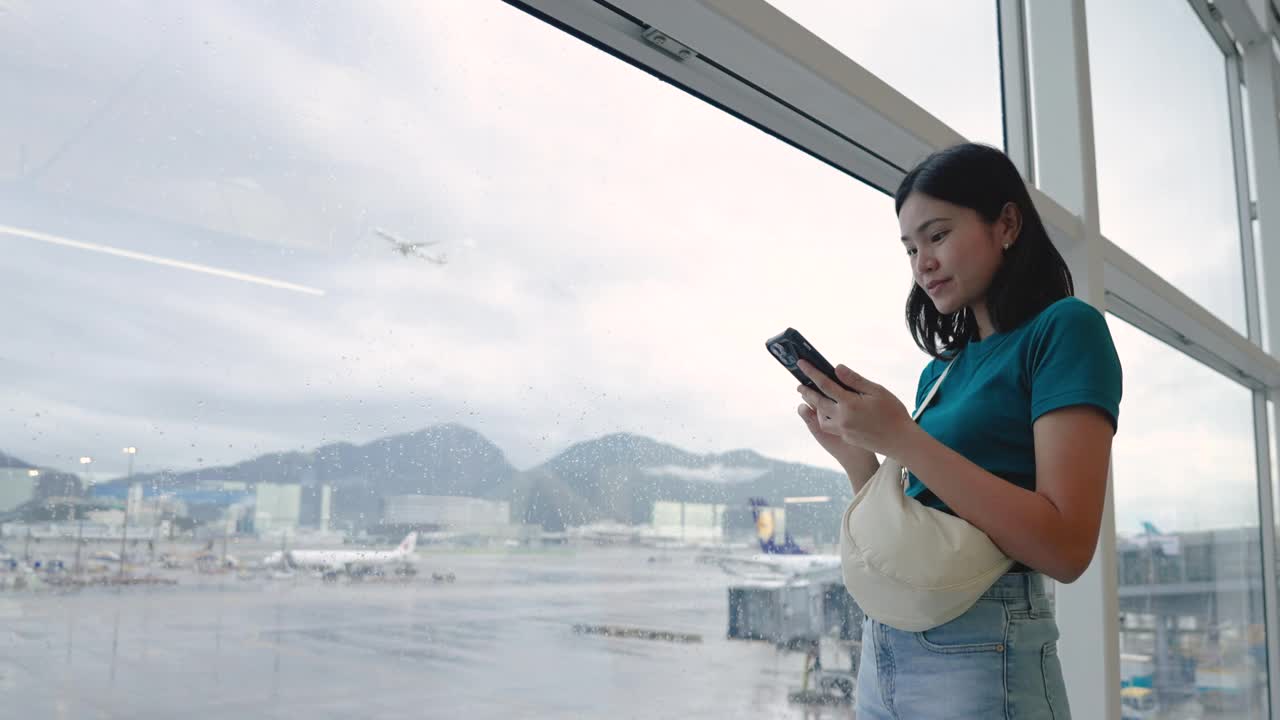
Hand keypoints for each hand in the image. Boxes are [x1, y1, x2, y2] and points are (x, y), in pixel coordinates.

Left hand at [795, 360, 913, 457]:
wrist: (901, 441)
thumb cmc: (893, 413)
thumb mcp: (877, 391)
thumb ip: (855, 380)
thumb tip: (837, 369)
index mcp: (850, 404)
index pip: (825, 384)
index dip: (812, 373)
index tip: (801, 363)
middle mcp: (842, 418)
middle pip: (818, 402)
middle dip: (807, 392)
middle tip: (799, 385)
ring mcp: (843, 430)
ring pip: (821, 418)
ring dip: (816, 408)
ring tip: (813, 399)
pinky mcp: (847, 438)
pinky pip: (831, 427)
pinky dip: (827, 418)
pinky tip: (831, 412)